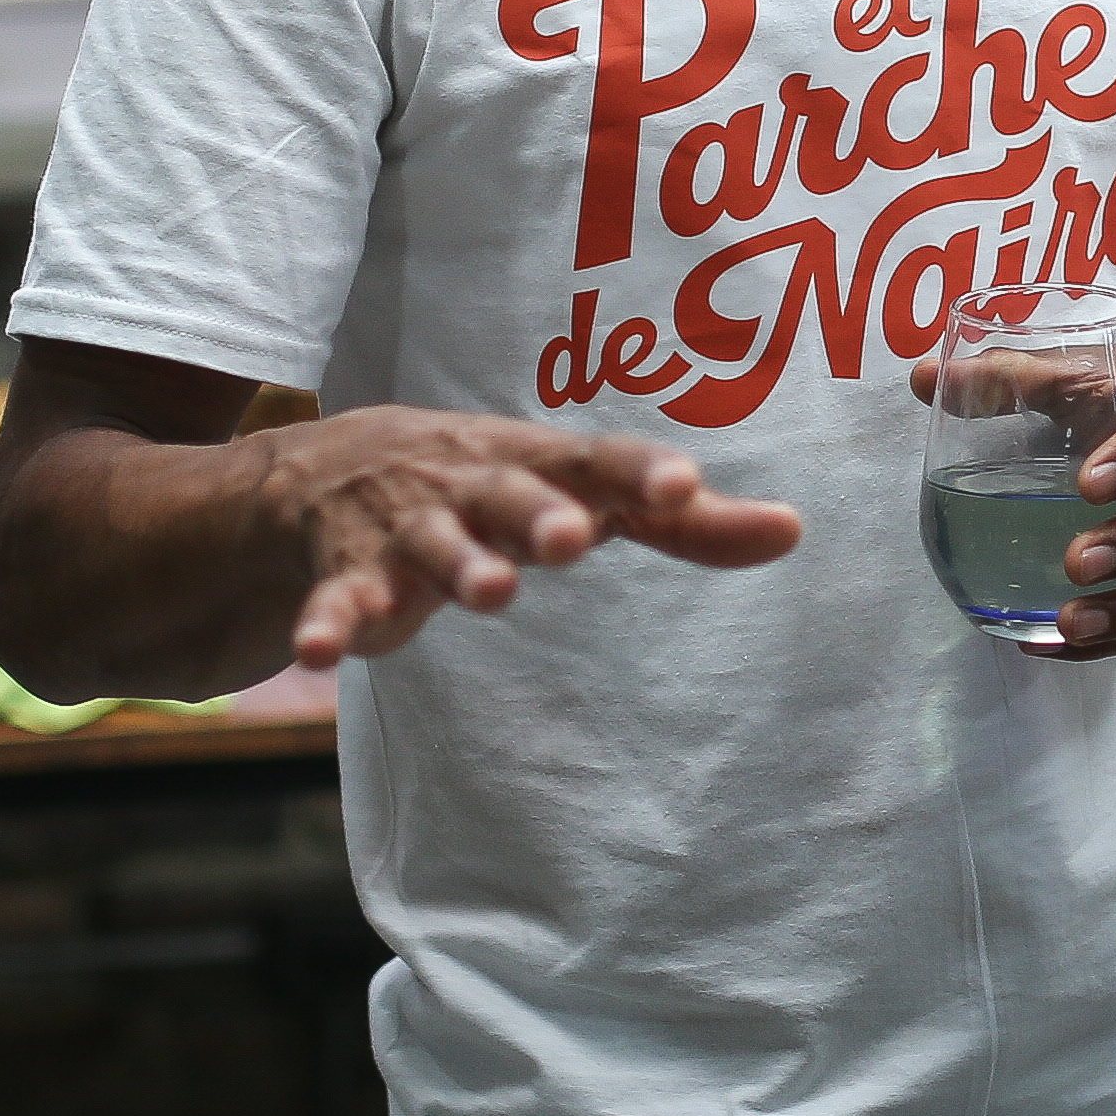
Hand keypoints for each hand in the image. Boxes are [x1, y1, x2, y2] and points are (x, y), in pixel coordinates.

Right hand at [260, 406, 799, 671]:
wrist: (328, 468)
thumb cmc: (492, 484)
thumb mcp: (581, 492)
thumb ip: (683, 521)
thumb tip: (793, 529)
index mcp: (541, 463)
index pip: (599, 461)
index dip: (641, 472)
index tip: (685, 484)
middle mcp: (475, 485)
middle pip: (511, 495)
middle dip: (541, 515)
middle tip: (574, 539)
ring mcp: (407, 527)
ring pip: (432, 544)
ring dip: (458, 566)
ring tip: (489, 591)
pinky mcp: (347, 572)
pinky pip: (337, 599)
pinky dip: (328, 623)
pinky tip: (321, 654)